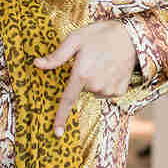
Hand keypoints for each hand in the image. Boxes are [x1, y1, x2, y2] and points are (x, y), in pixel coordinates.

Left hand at [34, 20, 136, 136]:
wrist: (130, 36)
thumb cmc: (100, 35)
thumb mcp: (75, 39)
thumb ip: (56, 56)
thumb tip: (37, 64)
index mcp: (82, 74)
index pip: (68, 100)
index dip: (61, 116)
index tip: (57, 132)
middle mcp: (95, 85)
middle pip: (82, 89)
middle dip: (82, 78)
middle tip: (91, 59)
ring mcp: (109, 89)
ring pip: (94, 91)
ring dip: (95, 80)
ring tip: (103, 62)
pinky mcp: (120, 90)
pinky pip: (107, 91)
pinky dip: (107, 82)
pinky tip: (112, 69)